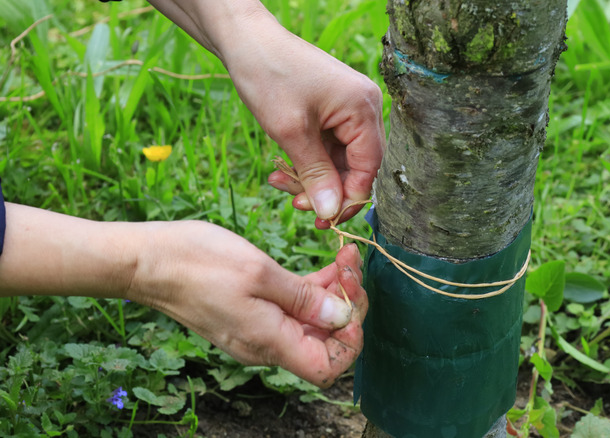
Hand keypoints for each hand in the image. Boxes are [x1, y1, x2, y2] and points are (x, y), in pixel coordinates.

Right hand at [129, 221, 367, 386]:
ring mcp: (257, 330)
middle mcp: (265, 344)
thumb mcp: (259, 272)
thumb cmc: (197, 262)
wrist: (146, 261)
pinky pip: (291, 312)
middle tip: (353, 264)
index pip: (327, 366)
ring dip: (332, 294)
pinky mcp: (250, 314)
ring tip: (345, 258)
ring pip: (310, 324)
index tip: (353, 297)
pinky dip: (312, 292)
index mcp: (269, 341)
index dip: (350, 339)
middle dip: (347, 305)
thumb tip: (342, 317)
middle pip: (324, 342)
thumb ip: (304, 298)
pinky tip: (324, 267)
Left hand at [221, 16, 384, 228]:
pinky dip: (306, 162)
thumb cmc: (269, 76)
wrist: (246, 40)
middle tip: (295, 204)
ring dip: (310, 178)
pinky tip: (281, 169)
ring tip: (279, 182)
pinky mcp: (332, 111)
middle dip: (326, 189)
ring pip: (338, 161)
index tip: (322, 218)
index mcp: (363, 109)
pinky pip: (326, 148)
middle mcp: (364, 109)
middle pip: (356, 167)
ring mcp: (348, 109)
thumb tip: (331, 212)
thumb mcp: (291, 132)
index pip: (369, 167)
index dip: (348, 198)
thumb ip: (315, 175)